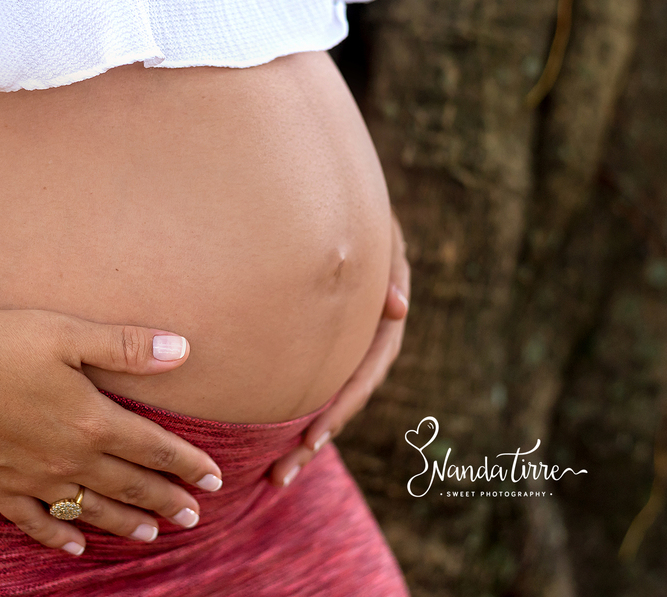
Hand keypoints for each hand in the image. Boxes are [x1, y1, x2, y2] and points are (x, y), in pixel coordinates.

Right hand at [0, 307, 223, 555]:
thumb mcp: (65, 333)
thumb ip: (125, 346)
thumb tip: (182, 349)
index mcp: (90, 419)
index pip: (154, 448)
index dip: (189, 464)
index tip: (216, 478)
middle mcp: (67, 457)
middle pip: (129, 485)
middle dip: (167, 500)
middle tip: (195, 516)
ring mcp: (30, 477)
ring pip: (90, 509)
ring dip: (126, 522)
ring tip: (153, 534)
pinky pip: (33, 522)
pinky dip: (58, 535)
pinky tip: (76, 544)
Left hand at [268, 209, 409, 486]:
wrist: (317, 191)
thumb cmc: (349, 204)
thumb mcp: (379, 230)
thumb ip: (390, 263)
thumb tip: (399, 307)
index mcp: (383, 319)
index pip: (369, 370)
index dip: (344, 405)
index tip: (314, 436)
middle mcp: (362, 336)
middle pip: (343, 397)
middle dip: (316, 438)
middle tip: (283, 473)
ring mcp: (340, 341)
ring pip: (323, 396)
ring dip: (302, 438)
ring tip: (274, 476)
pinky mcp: (313, 339)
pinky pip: (304, 380)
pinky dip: (289, 410)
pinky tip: (267, 440)